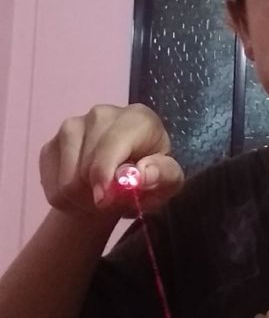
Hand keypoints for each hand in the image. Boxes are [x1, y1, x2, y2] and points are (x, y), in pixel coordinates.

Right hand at [39, 103, 183, 217]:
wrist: (122, 178)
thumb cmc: (151, 176)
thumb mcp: (169, 180)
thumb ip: (162, 175)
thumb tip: (143, 174)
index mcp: (137, 118)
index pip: (112, 144)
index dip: (104, 174)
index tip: (104, 200)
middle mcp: (102, 114)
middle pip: (87, 166)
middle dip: (99, 194)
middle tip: (114, 202)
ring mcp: (72, 126)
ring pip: (67, 180)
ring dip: (82, 200)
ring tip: (100, 196)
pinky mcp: (51, 143)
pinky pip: (51, 185)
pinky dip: (65, 199)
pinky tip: (83, 192)